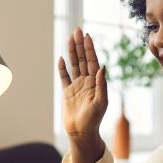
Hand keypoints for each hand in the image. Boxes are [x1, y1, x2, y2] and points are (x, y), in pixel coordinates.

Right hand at [58, 27, 106, 162]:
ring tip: (70, 38)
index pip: (92, 61)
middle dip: (80, 44)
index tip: (87, 36)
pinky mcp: (67, 92)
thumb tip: (102, 67)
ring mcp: (76, 86)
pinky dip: (62, 68)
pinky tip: (61, 58)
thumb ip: (101, 85)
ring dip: (71, 52)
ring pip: (73, 64)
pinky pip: (64, 77)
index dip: (89, 48)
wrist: (81, 132)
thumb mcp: (101, 102)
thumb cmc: (94, 120)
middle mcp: (86, 82)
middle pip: (82, 59)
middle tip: (78, 30)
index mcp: (95, 82)